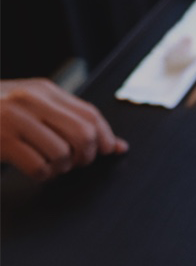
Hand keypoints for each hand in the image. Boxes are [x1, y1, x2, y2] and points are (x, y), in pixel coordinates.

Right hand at [0, 78, 127, 180]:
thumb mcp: (32, 108)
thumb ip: (71, 121)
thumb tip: (115, 146)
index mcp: (44, 90)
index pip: (91, 114)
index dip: (105, 138)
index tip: (108, 151)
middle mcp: (31, 100)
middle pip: (83, 135)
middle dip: (85, 156)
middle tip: (73, 162)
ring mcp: (15, 119)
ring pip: (63, 154)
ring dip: (60, 168)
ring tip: (46, 164)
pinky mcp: (2, 140)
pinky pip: (40, 168)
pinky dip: (41, 176)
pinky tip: (31, 168)